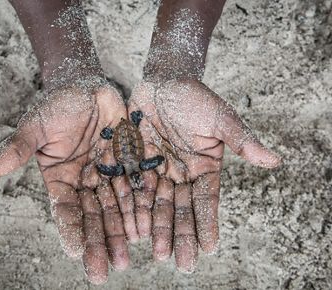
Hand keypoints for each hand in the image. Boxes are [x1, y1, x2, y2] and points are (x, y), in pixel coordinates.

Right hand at [0, 82, 132, 283]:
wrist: (88, 88)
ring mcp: (109, 174)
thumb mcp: (38, 126)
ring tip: (126, 259)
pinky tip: (146, 228)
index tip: (76, 253)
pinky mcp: (130, 164)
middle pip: (93, 216)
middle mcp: (86, 181)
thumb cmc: (59, 106)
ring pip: (116, 208)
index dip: (70, 229)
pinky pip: (137, 187)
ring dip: (121, 233)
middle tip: (104, 271)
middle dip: (98, 242)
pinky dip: (141, 207)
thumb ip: (18, 148)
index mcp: (62, 178)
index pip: (65, 209)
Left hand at [128, 79, 280, 271]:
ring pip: (157, 203)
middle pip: (181, 208)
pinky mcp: (136, 163)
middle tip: (182, 262)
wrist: (162, 82)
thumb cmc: (194, 97)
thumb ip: (241, 140)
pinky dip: (134, 208)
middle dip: (182, 234)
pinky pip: (135, 188)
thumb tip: (273, 161)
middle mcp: (181, 173)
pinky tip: (134, 228)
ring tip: (157, 253)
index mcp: (204, 167)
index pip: (206, 200)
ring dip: (158, 228)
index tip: (208, 247)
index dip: (207, 222)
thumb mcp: (219, 118)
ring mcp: (158, 170)